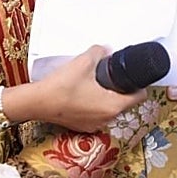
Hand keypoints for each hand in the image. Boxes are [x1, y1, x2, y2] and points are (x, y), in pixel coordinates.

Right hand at [12, 45, 144, 132]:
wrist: (36, 102)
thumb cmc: (61, 86)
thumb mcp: (83, 62)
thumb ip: (99, 52)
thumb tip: (105, 50)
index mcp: (113, 106)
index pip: (140, 97)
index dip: (138, 84)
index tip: (131, 75)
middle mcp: (107, 119)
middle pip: (124, 103)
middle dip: (120, 89)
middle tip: (109, 76)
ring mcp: (94, 125)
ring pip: (109, 109)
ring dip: (106, 98)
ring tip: (93, 84)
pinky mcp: (82, 127)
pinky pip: (95, 114)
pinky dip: (93, 105)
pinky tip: (81, 94)